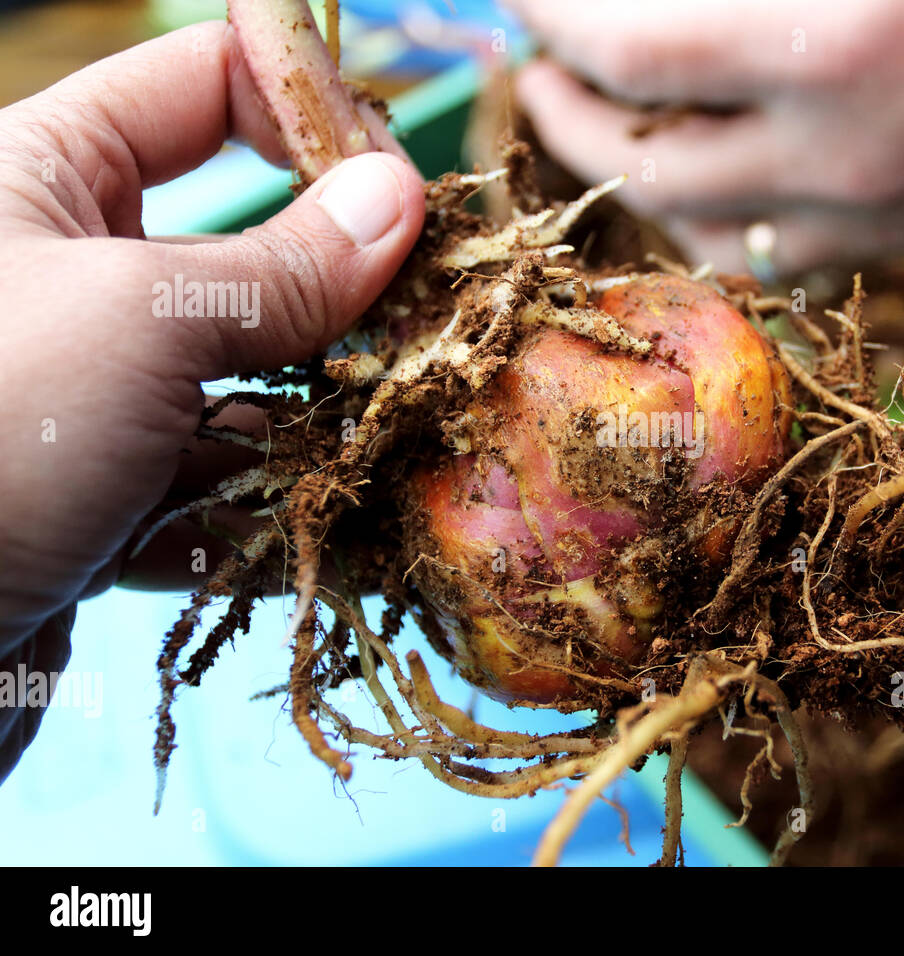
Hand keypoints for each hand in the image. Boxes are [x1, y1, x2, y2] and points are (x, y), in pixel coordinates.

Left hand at [0, 21, 425, 654]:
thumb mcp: (142, 321)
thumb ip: (284, 267)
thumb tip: (399, 199)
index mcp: (43, 178)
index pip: (203, 89)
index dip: (310, 117)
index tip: (405, 191)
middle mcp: (69, 280)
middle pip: (247, 250)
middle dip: (345, 292)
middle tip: (436, 327)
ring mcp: (91, 399)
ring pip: (246, 384)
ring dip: (325, 422)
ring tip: (404, 443)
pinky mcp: (104, 502)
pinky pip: (219, 490)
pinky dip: (280, 515)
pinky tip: (341, 537)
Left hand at [505, 0, 903, 272]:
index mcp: (831, 38)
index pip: (632, 47)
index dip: (556, 19)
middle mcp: (829, 148)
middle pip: (634, 156)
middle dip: (562, 107)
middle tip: (542, 62)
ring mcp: (850, 218)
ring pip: (681, 221)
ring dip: (617, 168)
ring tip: (596, 116)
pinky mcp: (871, 252)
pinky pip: (744, 254)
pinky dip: (691, 213)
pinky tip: (677, 172)